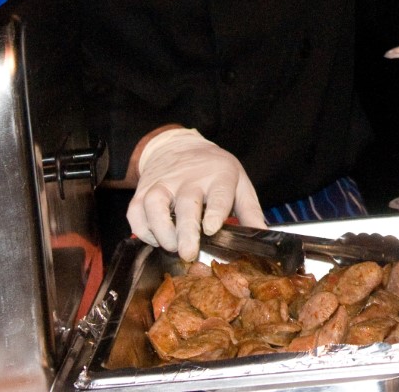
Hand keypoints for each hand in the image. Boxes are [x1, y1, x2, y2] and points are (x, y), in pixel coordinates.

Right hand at [126, 127, 264, 260]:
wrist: (178, 146)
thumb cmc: (213, 170)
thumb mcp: (238, 182)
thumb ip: (250, 210)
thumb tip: (262, 236)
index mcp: (218, 176)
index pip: (217, 193)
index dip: (214, 211)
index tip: (211, 228)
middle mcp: (188, 179)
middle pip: (186, 204)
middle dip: (186, 230)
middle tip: (188, 253)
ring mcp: (163, 184)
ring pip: (155, 205)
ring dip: (161, 230)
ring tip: (171, 247)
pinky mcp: (142, 191)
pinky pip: (136, 212)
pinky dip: (142, 229)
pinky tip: (155, 239)